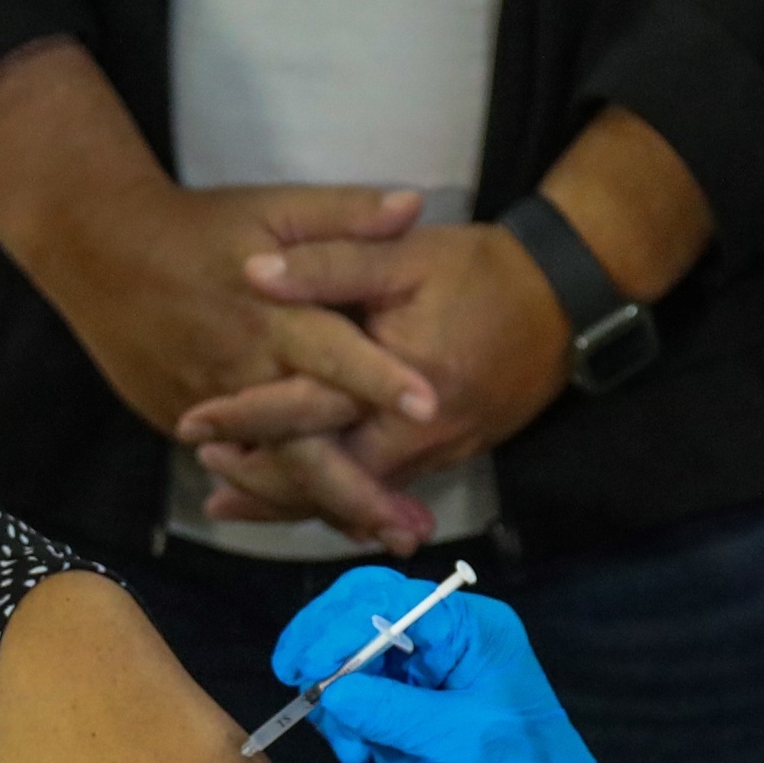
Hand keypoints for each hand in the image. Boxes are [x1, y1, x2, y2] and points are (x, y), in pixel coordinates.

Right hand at [43, 182, 449, 549]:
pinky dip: (282, 496)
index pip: (335, 354)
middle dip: (358, 493)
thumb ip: (344, 215)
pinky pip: (242, 467)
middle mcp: (246, 371)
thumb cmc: (197, 228)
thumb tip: (415, 206)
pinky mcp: (186, 422)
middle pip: (305, 447)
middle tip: (409, 531)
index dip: (381, 380)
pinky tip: (327, 518)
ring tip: (378, 539)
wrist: (99, 254)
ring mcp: (213, 405)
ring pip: (274, 471)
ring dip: (327, 509)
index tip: (430, 407)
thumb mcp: (272, 208)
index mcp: (274, 316)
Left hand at [179, 224, 567, 526]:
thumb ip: (329, 263)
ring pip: (352, 495)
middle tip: (208, 483)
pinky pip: (379, 490)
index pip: (308, 415)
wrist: (567, 300)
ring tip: (231, 505)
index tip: (196, 424)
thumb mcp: (405, 257)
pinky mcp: (446, 457)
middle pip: (325, 480)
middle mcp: (417, 437)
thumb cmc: (484, 271)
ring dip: (292, 501)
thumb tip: (255, 272)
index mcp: (399, 387)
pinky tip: (302, 501)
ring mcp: (435, 455)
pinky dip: (336, 498)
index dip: (248, 420)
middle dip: (263, 485)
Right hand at [270, 570, 671, 762]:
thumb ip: (396, 712)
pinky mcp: (402, 717)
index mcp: (470, 630)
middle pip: (360, 614)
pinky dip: (341, 726)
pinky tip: (356, 756)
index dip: (342, 622)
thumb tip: (333, 690)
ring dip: (333, 699)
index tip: (309, 664)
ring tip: (351, 748)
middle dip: (324, 647)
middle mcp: (442, 644)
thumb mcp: (463, 742)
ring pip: (348, 661)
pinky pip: (353, 703)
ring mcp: (419, 681)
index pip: (390, 598)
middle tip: (297, 681)